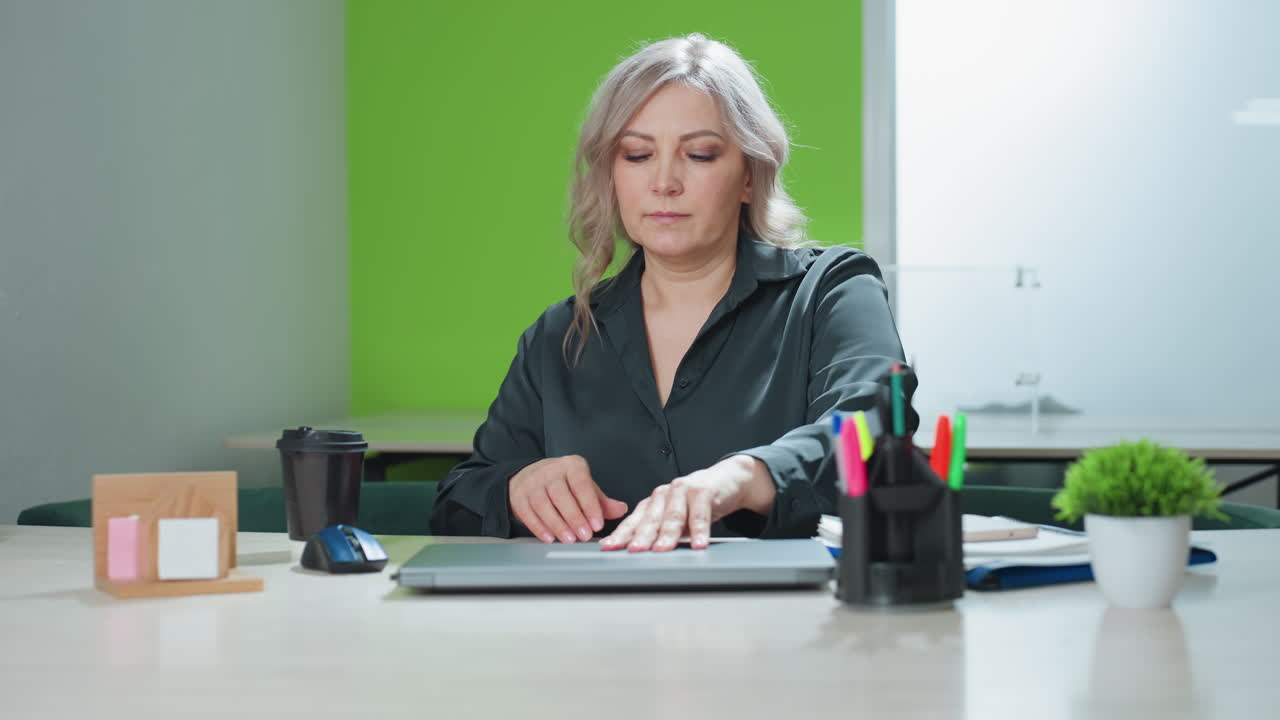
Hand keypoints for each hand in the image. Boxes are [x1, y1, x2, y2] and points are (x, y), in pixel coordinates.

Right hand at [508, 455, 628, 543]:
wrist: (531, 476)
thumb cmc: (565, 484)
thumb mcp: (585, 487)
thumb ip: (602, 501)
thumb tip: (621, 509)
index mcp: (571, 465)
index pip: (581, 483)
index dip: (590, 504)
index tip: (598, 524)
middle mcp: (550, 471)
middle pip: (561, 494)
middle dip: (574, 517)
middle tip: (585, 536)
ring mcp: (532, 483)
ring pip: (543, 504)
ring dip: (557, 524)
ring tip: (569, 539)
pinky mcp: (519, 496)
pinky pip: (528, 512)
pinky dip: (539, 527)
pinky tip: (550, 538)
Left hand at [600, 455, 776, 551]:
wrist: (726, 481)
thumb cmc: (697, 503)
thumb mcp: (675, 520)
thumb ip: (659, 534)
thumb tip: (637, 554)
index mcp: (653, 503)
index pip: (633, 521)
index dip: (621, 535)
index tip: (609, 548)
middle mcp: (664, 494)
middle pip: (650, 519)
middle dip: (641, 536)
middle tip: (634, 550)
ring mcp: (682, 490)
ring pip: (673, 515)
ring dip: (668, 534)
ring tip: (662, 550)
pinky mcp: (703, 489)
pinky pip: (700, 512)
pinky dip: (700, 529)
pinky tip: (699, 543)